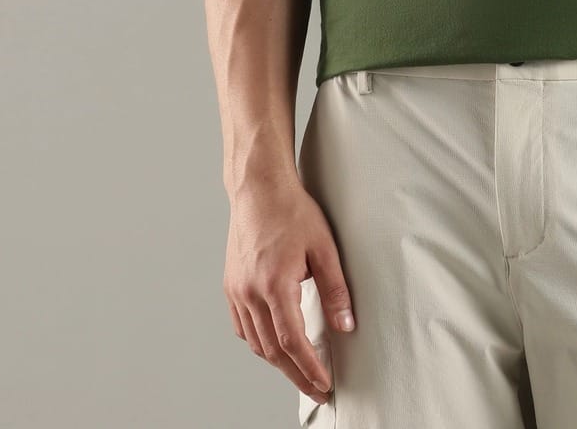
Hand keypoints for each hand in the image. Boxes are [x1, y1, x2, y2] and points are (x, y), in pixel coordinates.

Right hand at [223, 181, 355, 403]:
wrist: (259, 188)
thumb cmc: (292, 211)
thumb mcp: (324, 247)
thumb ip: (335, 290)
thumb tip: (346, 325)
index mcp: (275, 285)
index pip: (292, 342)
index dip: (309, 368)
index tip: (324, 384)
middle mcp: (250, 293)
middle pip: (272, 350)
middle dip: (296, 375)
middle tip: (316, 389)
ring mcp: (236, 290)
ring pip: (255, 342)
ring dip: (277, 362)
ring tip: (299, 370)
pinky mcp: (230, 285)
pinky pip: (242, 327)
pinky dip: (259, 342)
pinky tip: (273, 343)